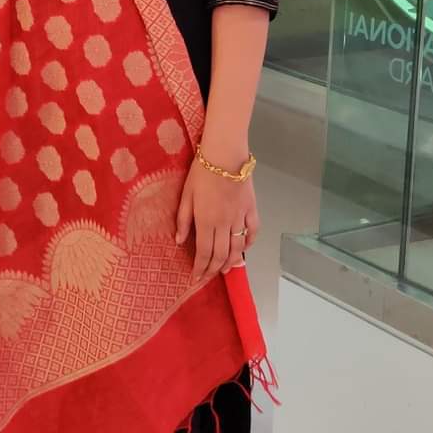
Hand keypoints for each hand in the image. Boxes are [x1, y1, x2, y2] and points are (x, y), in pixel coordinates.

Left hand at [175, 159, 259, 284]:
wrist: (225, 154)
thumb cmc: (202, 172)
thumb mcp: (186, 195)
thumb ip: (184, 220)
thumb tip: (179, 241)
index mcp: (206, 221)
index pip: (204, 252)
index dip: (200, 268)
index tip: (196, 277)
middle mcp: (224, 224)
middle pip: (221, 254)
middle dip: (213, 269)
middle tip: (208, 277)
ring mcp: (240, 217)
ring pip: (238, 247)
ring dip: (231, 261)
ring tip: (225, 269)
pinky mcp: (251, 209)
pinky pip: (252, 231)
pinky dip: (249, 243)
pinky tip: (244, 249)